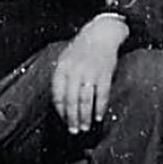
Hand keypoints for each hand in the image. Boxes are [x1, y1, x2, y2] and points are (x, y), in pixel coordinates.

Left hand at [51, 17, 127, 133]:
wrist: (101, 33)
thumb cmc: (81, 49)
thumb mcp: (65, 59)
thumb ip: (61, 78)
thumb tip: (60, 103)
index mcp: (62, 68)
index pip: (57, 94)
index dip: (60, 110)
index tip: (63, 121)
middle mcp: (75, 71)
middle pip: (71, 100)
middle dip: (72, 118)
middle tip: (73, 131)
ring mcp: (90, 73)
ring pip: (85, 100)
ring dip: (84, 116)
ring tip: (84, 127)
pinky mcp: (104, 74)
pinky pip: (101, 95)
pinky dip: (99, 107)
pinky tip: (98, 117)